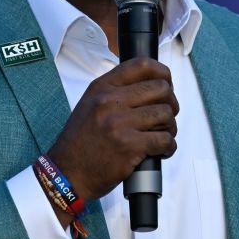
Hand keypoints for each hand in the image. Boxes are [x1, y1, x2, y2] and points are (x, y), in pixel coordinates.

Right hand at [46, 57, 178, 202]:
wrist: (67, 173)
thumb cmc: (81, 141)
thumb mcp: (90, 104)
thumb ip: (115, 92)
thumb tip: (151, 85)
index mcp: (102, 87)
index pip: (141, 65)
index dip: (162, 72)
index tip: (167, 82)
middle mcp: (110, 101)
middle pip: (161, 89)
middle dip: (170, 103)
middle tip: (165, 116)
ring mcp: (119, 123)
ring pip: (166, 114)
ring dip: (170, 127)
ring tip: (162, 135)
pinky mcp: (129, 146)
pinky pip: (164, 140)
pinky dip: (169, 146)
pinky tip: (161, 151)